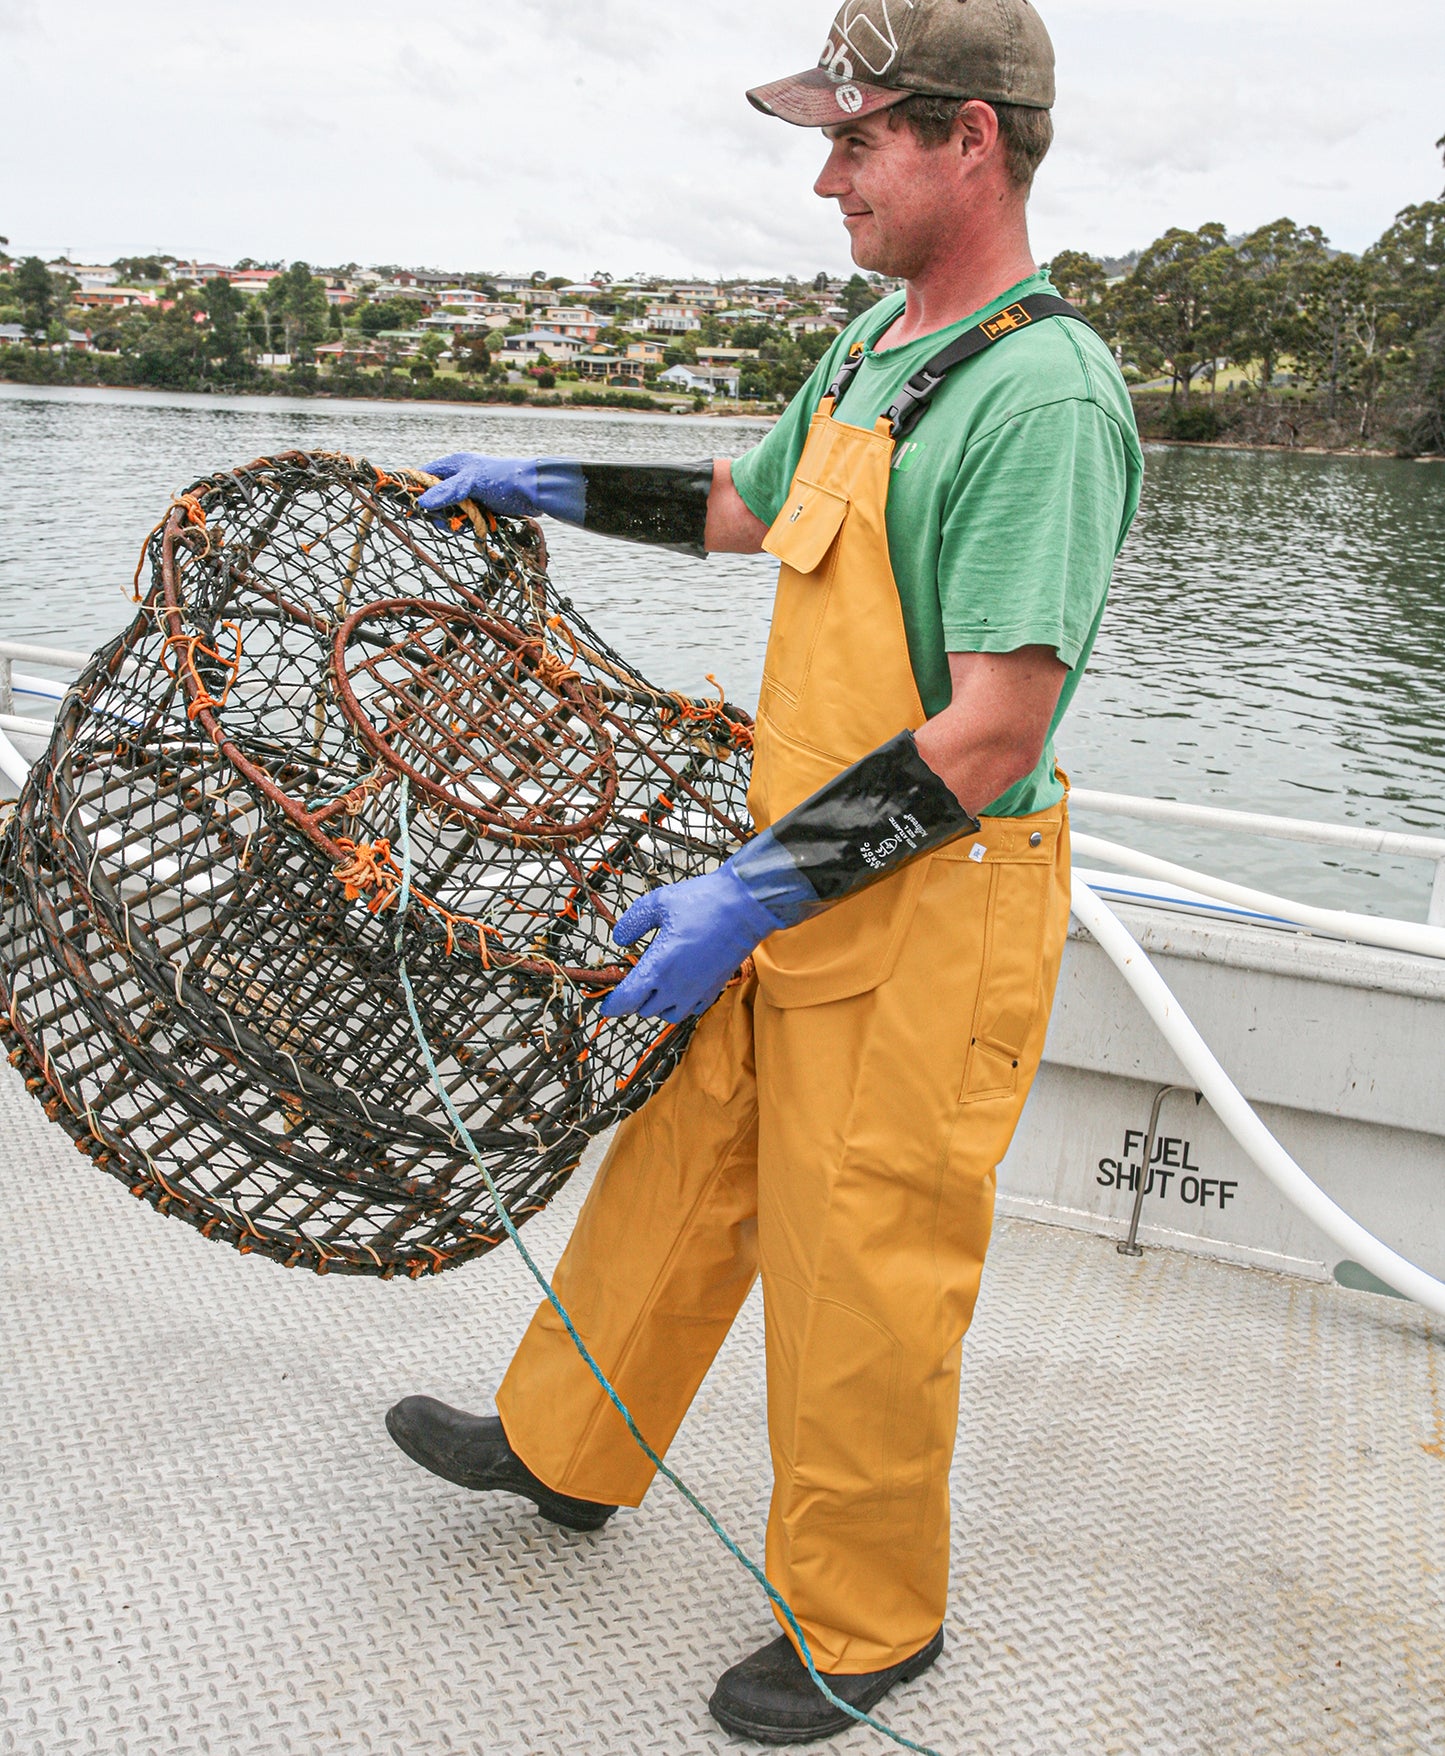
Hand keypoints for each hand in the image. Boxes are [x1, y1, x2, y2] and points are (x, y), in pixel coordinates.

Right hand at [418, 454, 583, 521]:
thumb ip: (447, 491)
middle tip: (449, 523)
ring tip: (466, 525)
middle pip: (435, 499)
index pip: (423, 476)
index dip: (415, 491)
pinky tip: (476, 527)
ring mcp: (469, 493)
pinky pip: (465, 519)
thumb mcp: (471, 483)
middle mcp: (458, 478)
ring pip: (450, 512)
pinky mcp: (480, 507)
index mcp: (453, 465)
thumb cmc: (503, 479)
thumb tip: (422, 502)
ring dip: (455, 522)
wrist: (534, 491)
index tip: (411, 509)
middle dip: (440, 513)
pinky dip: (468, 525)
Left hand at [599, 867, 780, 1022]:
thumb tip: (620, 937)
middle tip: (629, 985)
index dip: (612, 1005)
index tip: (606, 1004)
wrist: (745, 906)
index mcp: (658, 968)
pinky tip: (679, 989)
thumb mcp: (657, 903)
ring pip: (669, 1014)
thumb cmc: (705, 903)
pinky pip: (692, 1010)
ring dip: (657, 1006)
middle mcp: (676, 986)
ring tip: (653, 989)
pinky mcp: (714, 988)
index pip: (627, 999)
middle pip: (645, 1009)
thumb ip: (633, 922)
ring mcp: (697, 991)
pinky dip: (681, 1005)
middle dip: (633, 1001)